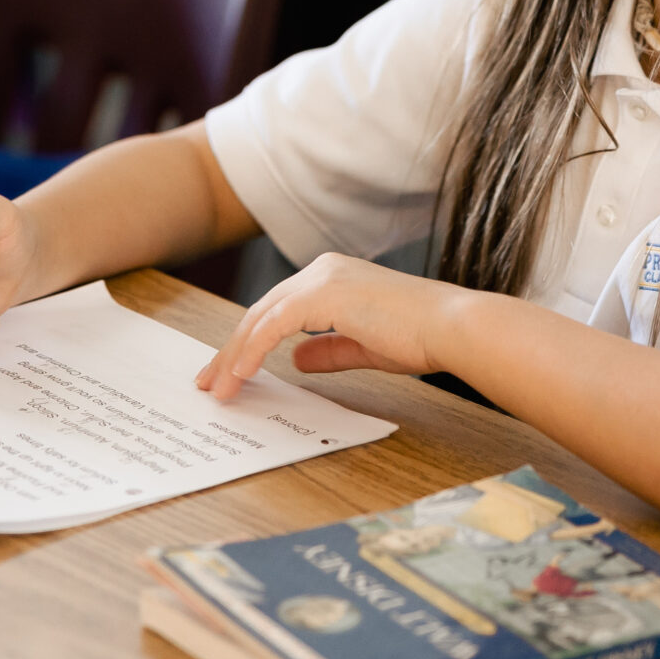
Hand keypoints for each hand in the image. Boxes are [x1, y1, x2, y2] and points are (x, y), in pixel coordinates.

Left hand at [194, 253, 463, 400]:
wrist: (450, 327)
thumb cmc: (420, 336)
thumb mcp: (363, 345)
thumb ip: (328, 350)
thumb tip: (296, 360)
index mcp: (331, 276)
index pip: (276, 310)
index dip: (248, 342)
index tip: (230, 373)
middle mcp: (322, 269)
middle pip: (260, 312)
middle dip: (230, 350)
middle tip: (209, 383)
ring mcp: (321, 278)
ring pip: (259, 318)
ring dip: (234, 356)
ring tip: (218, 388)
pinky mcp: (324, 294)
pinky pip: (273, 325)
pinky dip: (252, 351)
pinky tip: (241, 376)